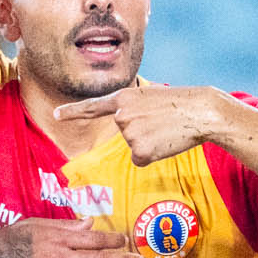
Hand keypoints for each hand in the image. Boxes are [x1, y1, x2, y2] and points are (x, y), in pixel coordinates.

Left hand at [53, 81, 230, 164]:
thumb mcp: (151, 98)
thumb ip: (134, 111)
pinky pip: (142, 160)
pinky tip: (166, 142)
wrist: (201, 111)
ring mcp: (129, 133)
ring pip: (135, 148)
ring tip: (167, 129)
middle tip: (163, 122)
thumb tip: (133, 137)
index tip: (55, 114)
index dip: (73, 111)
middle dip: (143, 133)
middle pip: (125, 134)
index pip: (93, 106)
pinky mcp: (139, 151)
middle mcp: (121, 115)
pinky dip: (155, 156)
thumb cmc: (182, 105)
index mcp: (124, 98)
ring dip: (151, 144)